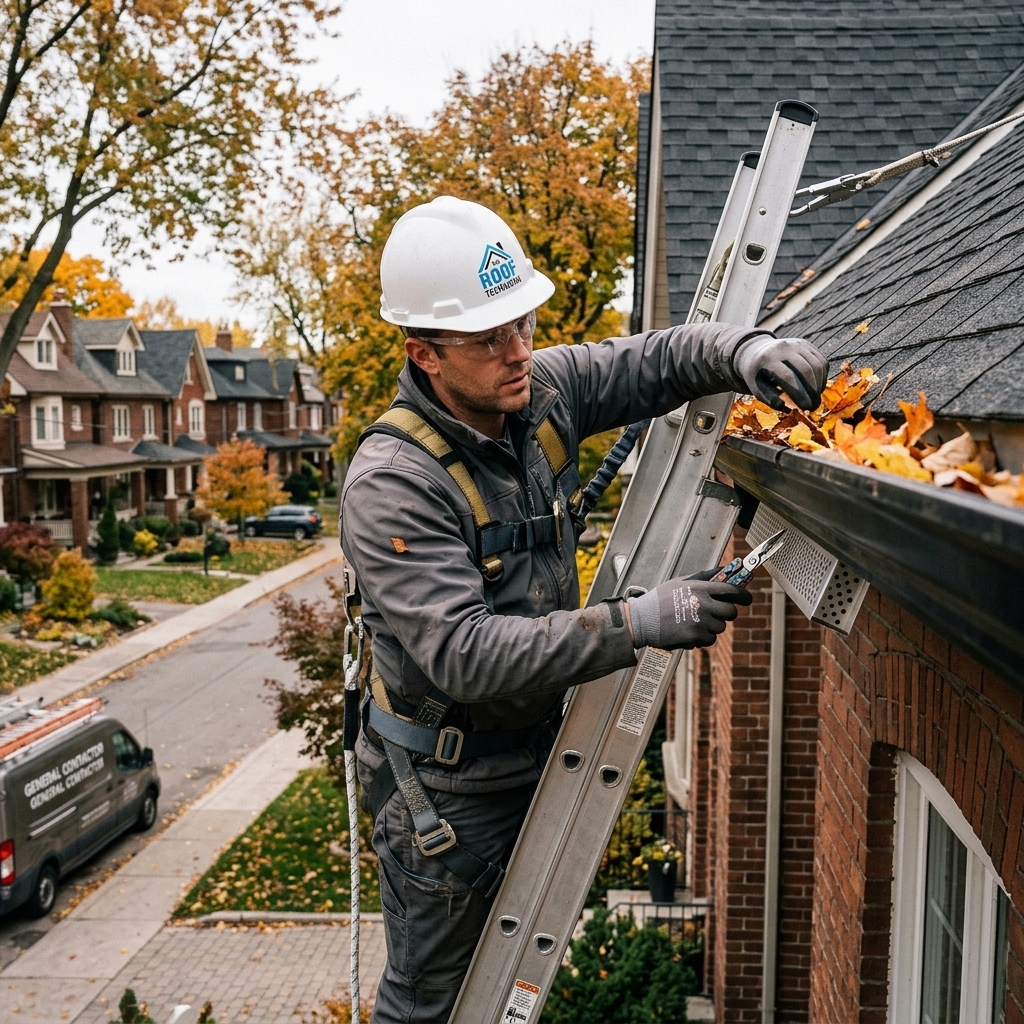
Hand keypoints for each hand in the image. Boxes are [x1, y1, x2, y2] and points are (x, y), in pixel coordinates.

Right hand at [624, 572, 752, 650]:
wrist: (642, 620)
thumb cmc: (660, 599)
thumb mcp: (680, 582)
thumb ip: (703, 577)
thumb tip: (723, 570)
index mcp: (700, 588)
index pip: (732, 591)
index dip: (744, 595)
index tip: (747, 598)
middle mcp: (703, 604)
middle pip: (731, 612)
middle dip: (727, 613)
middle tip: (717, 613)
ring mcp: (701, 622)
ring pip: (720, 627)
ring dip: (712, 626)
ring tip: (694, 621)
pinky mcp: (696, 637)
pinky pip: (710, 639)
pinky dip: (703, 638)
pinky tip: (689, 631)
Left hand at [734, 334, 827, 410]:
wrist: (757, 352)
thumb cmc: (758, 375)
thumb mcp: (757, 388)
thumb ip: (771, 399)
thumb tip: (789, 410)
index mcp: (767, 359)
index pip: (788, 377)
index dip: (799, 394)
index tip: (806, 408)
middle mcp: (784, 347)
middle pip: (806, 370)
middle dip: (812, 391)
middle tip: (813, 407)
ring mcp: (797, 344)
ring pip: (817, 365)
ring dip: (819, 385)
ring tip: (815, 399)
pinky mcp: (807, 344)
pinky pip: (821, 361)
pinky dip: (822, 377)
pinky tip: (816, 388)